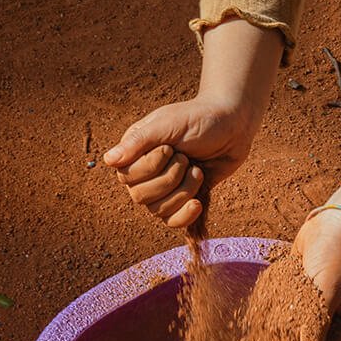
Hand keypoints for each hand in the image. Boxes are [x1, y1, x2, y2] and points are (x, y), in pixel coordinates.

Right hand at [102, 95, 257, 228]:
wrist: (233, 126)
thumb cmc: (198, 118)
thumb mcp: (167, 124)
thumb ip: (138, 142)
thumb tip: (107, 160)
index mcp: (135, 152)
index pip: (127, 177)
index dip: (151, 167)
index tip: (170, 148)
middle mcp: (145, 172)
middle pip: (141, 197)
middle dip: (170, 179)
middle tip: (187, 159)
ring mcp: (165, 188)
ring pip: (159, 210)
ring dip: (184, 191)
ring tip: (197, 171)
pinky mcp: (184, 198)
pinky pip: (174, 221)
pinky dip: (185, 216)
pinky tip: (198, 203)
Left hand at [292, 208, 340, 340]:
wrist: (334, 225)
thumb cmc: (338, 254)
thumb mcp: (329, 287)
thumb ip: (317, 320)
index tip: (287, 332)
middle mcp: (334, 324)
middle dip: (287, 333)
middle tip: (284, 307)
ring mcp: (317, 313)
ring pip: (290, 332)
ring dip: (280, 317)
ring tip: (285, 292)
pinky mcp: (303, 300)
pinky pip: (283, 314)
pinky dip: (276, 304)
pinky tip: (281, 284)